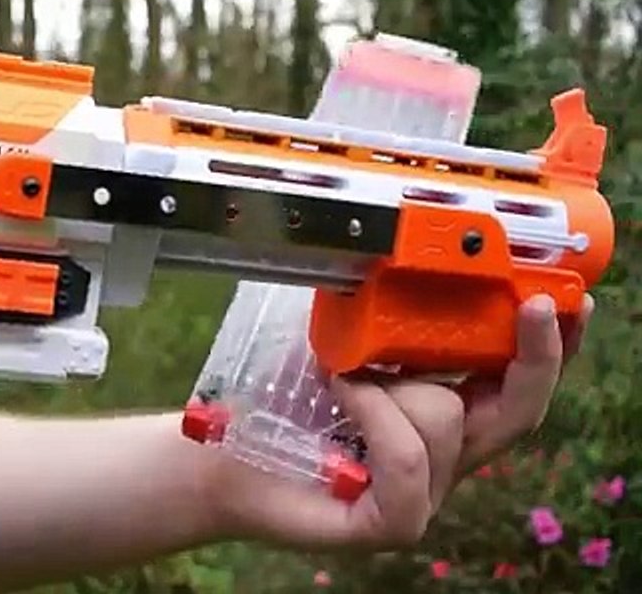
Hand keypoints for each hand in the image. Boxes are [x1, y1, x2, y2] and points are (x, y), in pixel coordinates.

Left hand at [207, 293, 592, 549]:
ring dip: (389, 385)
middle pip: (518, 412)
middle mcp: (444, 458)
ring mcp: (423, 496)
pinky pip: (410, 458)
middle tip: (532, 306)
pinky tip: (342, 398)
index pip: (514, 386)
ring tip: (341, 380)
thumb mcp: (343, 345)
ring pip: (446, 417)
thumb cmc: (277, 399)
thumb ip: (389, 320)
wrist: (218, 452)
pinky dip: (374, 416)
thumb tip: (420, 260)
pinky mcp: (392, 522)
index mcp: (442, 414)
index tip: (566, 301)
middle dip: (534, 356)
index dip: (550, 349)